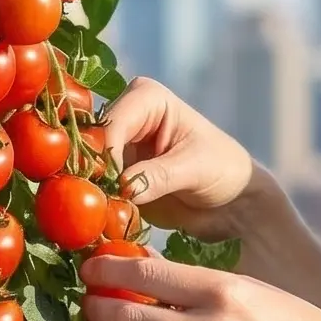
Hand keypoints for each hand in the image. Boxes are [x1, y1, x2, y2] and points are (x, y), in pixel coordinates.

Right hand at [102, 78, 271, 240]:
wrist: (233, 202)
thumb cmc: (225, 170)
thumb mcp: (195, 168)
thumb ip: (159, 176)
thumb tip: (124, 186)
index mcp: (147, 98)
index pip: (112, 123)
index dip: (106, 154)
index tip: (110, 186)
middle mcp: (126, 118)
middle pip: (91, 143)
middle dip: (92, 173)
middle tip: (95, 203)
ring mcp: (117, 148)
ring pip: (88, 167)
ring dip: (91, 191)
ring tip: (98, 215)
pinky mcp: (115, 177)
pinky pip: (94, 188)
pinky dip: (97, 204)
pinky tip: (102, 222)